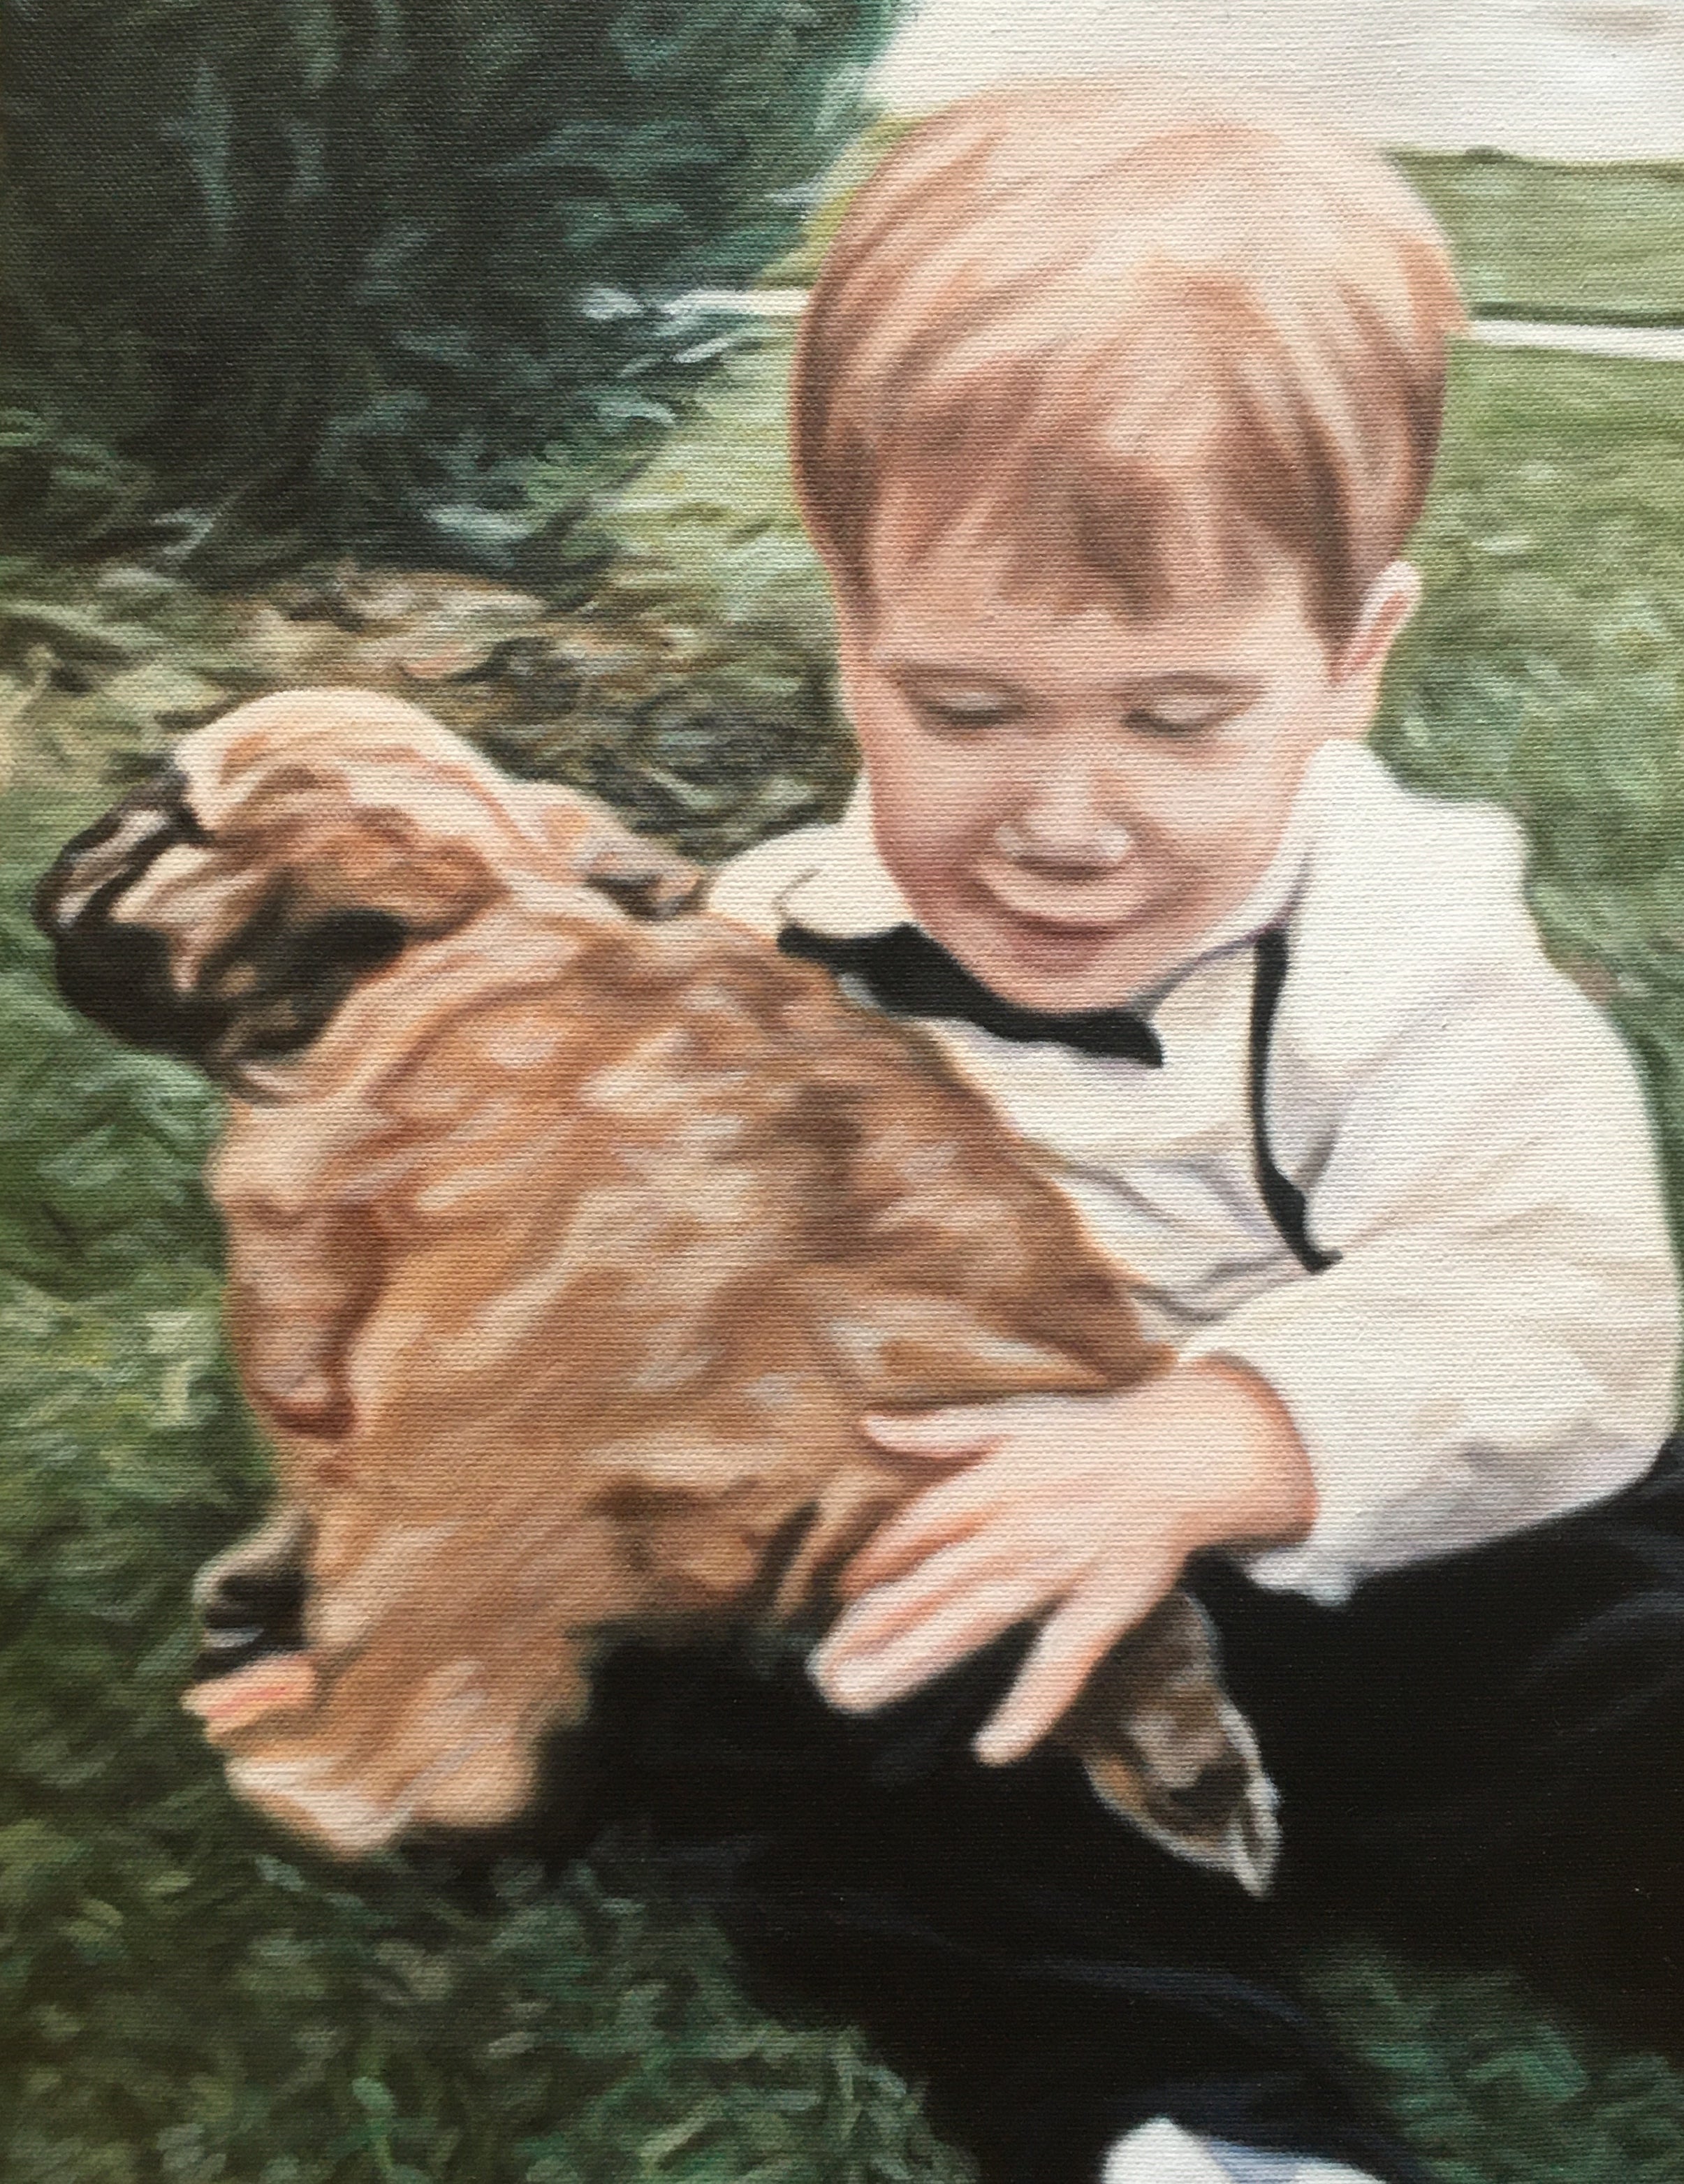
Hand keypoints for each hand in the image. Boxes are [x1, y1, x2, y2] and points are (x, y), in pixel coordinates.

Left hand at [810, 1359, 1313, 1764]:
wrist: (1180, 1455)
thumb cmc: (1090, 1436)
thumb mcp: (1013, 1417)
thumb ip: (941, 1429)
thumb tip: (872, 1424)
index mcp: (991, 1486)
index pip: (916, 1530)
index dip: (877, 1561)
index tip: (844, 1594)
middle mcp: (1013, 1534)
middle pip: (931, 1585)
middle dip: (876, 1627)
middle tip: (824, 1671)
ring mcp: (1054, 1577)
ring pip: (973, 1623)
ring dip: (917, 1659)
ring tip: (863, 1694)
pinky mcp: (1100, 1612)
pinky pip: (1061, 1666)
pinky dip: (1031, 1707)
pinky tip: (994, 1748)